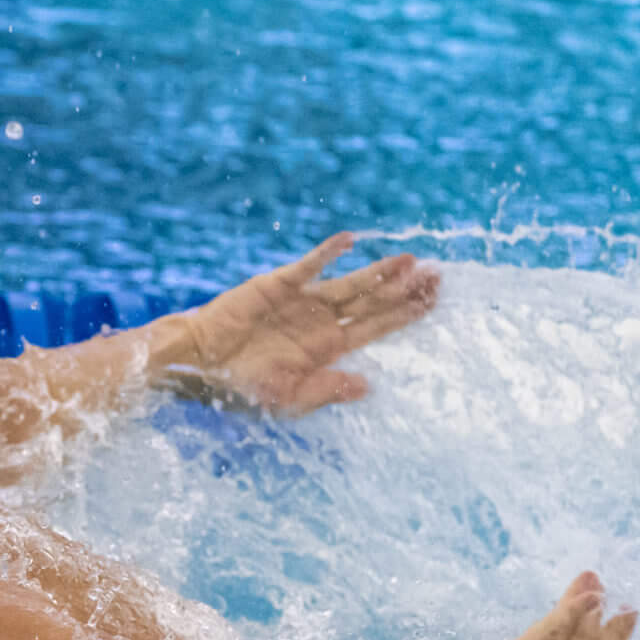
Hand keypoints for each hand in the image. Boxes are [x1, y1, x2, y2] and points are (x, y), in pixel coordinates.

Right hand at [177, 232, 439, 415]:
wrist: (200, 364)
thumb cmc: (241, 387)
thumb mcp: (288, 398)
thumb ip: (328, 389)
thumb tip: (368, 387)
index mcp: (329, 348)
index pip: (377, 327)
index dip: (407, 314)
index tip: (436, 300)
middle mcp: (322, 321)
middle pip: (374, 303)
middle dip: (406, 290)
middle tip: (439, 276)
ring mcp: (303, 301)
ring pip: (351, 284)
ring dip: (379, 273)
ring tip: (411, 261)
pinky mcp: (279, 285)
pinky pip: (308, 266)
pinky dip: (327, 254)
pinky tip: (350, 241)